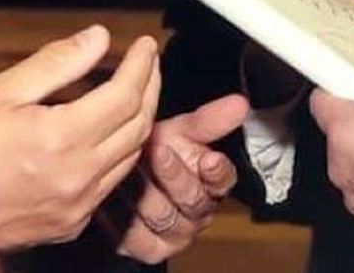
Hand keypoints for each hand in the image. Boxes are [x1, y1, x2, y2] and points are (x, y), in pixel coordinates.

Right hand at [0, 25, 160, 271]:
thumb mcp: (0, 91)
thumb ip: (56, 63)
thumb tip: (100, 38)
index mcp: (61, 139)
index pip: (125, 95)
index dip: (142, 66)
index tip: (146, 45)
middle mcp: (78, 177)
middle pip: (138, 127)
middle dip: (150, 89)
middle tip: (148, 64)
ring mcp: (77, 208)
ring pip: (129, 158)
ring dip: (138, 122)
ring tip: (134, 93)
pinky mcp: (70, 226)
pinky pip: (109, 185)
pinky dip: (118, 155)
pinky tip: (106, 136)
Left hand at [105, 93, 250, 261]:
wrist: (123, 174)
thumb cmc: (157, 151)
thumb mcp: (181, 130)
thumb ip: (209, 121)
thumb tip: (240, 103)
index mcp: (212, 182)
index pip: (222, 180)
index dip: (216, 171)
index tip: (208, 159)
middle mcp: (197, 211)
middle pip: (193, 200)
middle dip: (174, 174)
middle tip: (157, 151)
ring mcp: (174, 232)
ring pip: (163, 216)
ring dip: (143, 189)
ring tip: (128, 166)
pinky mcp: (148, 249)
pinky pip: (137, 237)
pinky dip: (121, 213)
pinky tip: (113, 192)